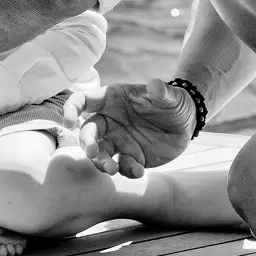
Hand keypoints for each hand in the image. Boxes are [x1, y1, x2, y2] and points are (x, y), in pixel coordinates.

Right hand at [63, 78, 194, 177]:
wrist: (187, 123)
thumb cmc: (173, 102)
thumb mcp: (170, 95)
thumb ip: (161, 92)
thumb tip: (155, 84)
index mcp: (112, 99)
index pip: (84, 100)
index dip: (72, 108)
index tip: (69, 120)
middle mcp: (110, 120)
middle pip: (88, 131)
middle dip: (86, 143)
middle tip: (92, 153)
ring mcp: (118, 140)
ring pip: (100, 153)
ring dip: (102, 162)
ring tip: (112, 169)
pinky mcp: (130, 156)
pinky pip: (122, 166)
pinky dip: (127, 170)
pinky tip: (139, 171)